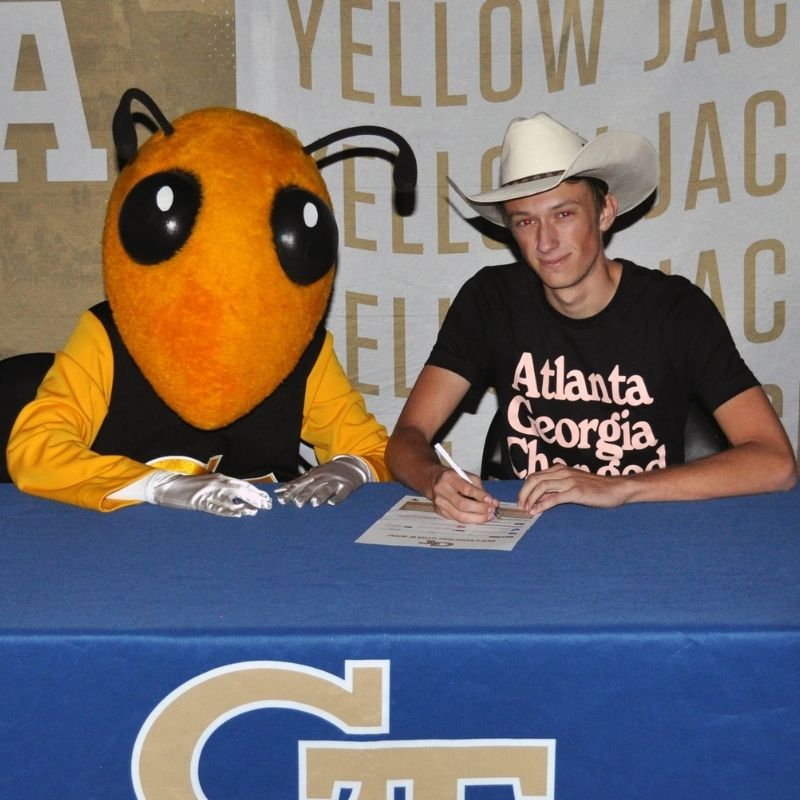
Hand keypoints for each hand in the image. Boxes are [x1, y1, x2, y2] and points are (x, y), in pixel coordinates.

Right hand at [146, 471, 271, 516]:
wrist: (168, 486)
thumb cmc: (190, 486)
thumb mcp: (209, 483)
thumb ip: (223, 488)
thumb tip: (238, 498)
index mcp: (220, 478)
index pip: (241, 484)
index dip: (254, 491)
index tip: (265, 497)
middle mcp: (217, 483)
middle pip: (240, 491)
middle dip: (254, 498)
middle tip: (266, 505)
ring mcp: (209, 492)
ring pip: (231, 500)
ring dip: (244, 506)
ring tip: (255, 512)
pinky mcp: (201, 502)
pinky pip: (217, 508)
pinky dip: (229, 511)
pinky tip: (239, 515)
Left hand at [274, 455, 370, 507]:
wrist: (352, 464)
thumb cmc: (328, 472)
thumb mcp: (313, 474)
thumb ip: (298, 482)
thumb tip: (280, 489)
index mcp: (314, 475)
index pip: (300, 484)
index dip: (291, 492)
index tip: (282, 500)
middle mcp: (324, 477)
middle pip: (313, 486)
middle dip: (305, 494)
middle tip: (297, 504)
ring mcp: (336, 481)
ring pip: (327, 488)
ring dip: (321, 495)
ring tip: (315, 503)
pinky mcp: (347, 486)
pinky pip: (342, 493)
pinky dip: (338, 498)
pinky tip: (333, 503)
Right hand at [430, 468, 498, 523]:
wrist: (433, 480)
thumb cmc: (454, 477)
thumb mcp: (466, 476)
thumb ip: (479, 488)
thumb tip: (493, 502)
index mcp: (449, 477)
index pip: (466, 489)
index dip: (480, 496)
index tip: (491, 501)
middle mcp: (441, 490)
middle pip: (462, 505)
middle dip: (480, 509)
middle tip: (492, 510)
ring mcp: (439, 503)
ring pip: (460, 516)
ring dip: (477, 518)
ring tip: (488, 516)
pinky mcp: (440, 512)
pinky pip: (457, 519)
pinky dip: (470, 520)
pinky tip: (479, 518)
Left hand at [518, 465, 629, 512]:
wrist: (617, 488)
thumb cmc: (594, 488)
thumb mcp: (572, 485)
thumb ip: (555, 490)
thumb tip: (538, 500)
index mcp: (560, 469)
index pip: (534, 476)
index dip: (524, 489)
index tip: (520, 501)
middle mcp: (562, 472)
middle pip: (534, 480)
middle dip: (523, 493)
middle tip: (520, 506)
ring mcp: (570, 481)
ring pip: (542, 486)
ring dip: (530, 499)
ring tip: (526, 510)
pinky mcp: (577, 491)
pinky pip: (555, 497)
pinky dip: (542, 505)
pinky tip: (537, 511)